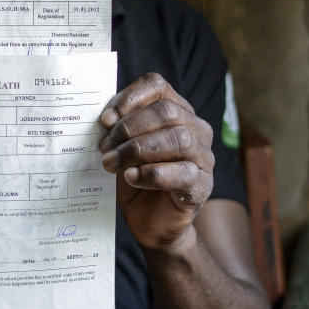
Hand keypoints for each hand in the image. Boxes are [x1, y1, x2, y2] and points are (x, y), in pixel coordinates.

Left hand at [99, 73, 213, 251]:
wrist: (150, 222)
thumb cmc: (135, 177)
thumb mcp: (121, 148)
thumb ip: (116, 128)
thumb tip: (105, 118)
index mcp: (176, 111)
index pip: (157, 86)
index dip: (130, 97)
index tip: (106, 119)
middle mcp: (195, 129)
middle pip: (167, 111)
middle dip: (129, 128)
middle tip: (104, 147)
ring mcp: (203, 157)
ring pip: (178, 139)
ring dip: (137, 150)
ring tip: (112, 164)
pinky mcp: (203, 185)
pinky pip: (183, 173)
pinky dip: (152, 174)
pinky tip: (131, 177)